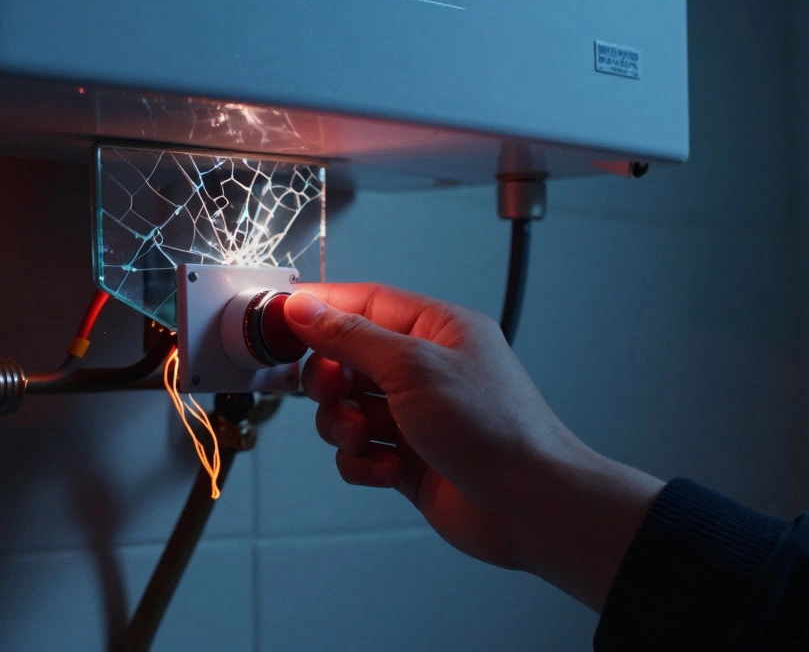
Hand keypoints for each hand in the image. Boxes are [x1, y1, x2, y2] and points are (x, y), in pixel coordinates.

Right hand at [284, 284, 664, 611]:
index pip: (363, 302)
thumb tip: (304, 307)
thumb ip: (351, 336)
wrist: (530, 506)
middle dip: (329, 381)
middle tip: (334, 395)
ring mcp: (415, 415)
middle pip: (346, 358)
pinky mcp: (407, 459)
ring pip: (345, 409)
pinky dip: (362, 462)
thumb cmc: (493, 428)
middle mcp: (425, 368)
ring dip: (343, 426)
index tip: (278, 320)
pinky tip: (387, 470)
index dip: (318, 309)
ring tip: (366, 439)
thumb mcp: (413, 367)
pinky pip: (358, 451)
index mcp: (436, 328)